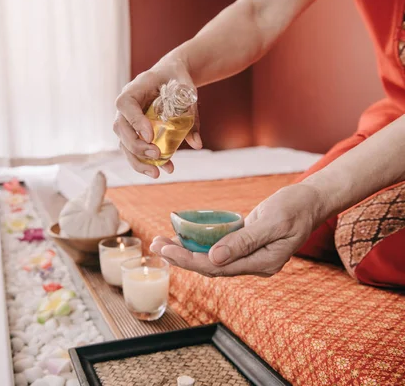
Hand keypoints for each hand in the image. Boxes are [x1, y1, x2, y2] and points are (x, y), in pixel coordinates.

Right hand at [113, 57, 201, 178]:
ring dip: (138, 161)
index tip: (150, 136)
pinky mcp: (133, 133)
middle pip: (120, 128)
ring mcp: (126, 121)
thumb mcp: (186, 90)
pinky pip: (133, 150)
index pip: (126, 105)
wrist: (171, 76)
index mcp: (134, 89)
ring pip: (124, 144)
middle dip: (137, 146)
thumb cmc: (177, 79)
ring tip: (156, 174)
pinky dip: (144, 162)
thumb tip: (197, 144)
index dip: (135, 121)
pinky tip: (159, 171)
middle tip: (156, 155)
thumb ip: (190, 112)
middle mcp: (125, 106)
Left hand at [150, 183, 325, 276]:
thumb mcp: (271, 221)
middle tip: (155, 245)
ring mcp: (250, 257)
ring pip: (212, 258)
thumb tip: (213, 258)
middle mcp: (254, 265)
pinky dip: (200, 243)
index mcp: (263, 264)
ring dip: (186, 251)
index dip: (189, 260)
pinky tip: (182, 237)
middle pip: (210, 266)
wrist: (312, 200)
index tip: (167, 251)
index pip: (217, 268)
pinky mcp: (246, 245)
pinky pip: (218, 248)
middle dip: (181, 258)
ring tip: (161, 242)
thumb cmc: (295, 207)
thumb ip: (243, 241)